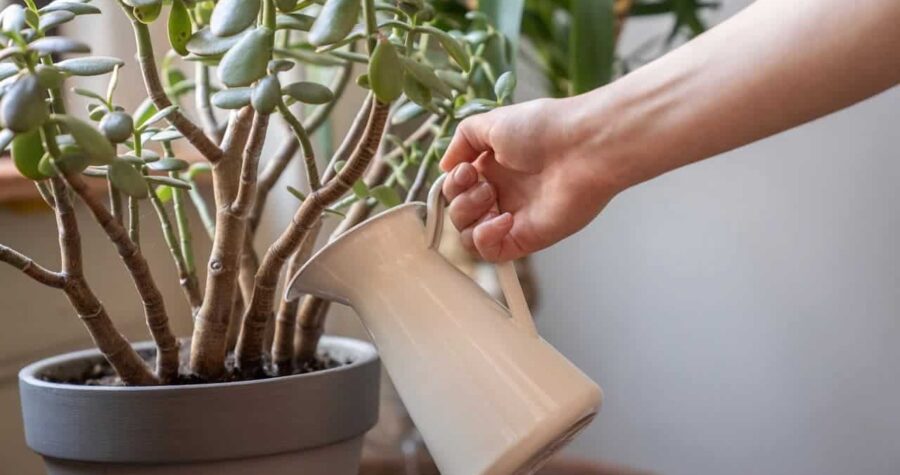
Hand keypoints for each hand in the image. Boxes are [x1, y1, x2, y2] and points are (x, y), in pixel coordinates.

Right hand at [440, 97, 620, 260]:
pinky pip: (490, 253)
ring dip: (468, 216)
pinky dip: (485, 238)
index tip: (465, 169)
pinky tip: (502, 219)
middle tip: (482, 182)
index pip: (456, 188)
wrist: (583, 147)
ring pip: (467, 235)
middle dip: (459, 198)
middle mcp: (501, 193)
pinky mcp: (526, 238)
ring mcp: (513, 217)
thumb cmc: (545, 129)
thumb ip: (462, 140)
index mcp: (493, 167)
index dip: (452, 183)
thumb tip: (445, 165)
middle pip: (457, 213)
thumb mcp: (491, 122)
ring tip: (492, 196)